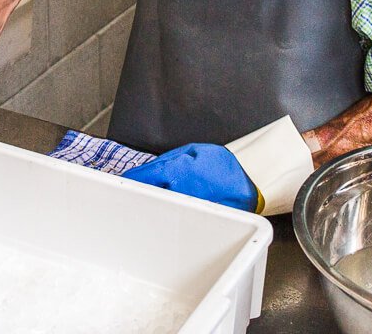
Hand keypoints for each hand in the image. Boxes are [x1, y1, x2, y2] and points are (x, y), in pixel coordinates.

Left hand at [120, 143, 257, 211]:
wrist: (247, 187)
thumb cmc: (223, 167)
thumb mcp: (195, 150)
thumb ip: (169, 158)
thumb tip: (150, 166)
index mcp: (176, 169)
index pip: (143, 176)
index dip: (130, 179)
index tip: (123, 181)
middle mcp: (177, 190)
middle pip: (148, 193)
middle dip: (140, 192)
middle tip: (135, 191)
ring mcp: (184, 208)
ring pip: (159, 206)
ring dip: (153, 203)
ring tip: (153, 200)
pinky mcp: (192, 221)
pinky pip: (175, 216)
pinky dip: (169, 213)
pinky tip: (170, 211)